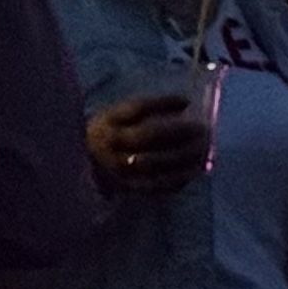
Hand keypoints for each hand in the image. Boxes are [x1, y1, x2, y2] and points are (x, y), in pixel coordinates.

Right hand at [85, 94, 206, 194]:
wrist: (83, 163)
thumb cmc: (111, 132)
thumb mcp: (118, 115)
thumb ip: (146, 109)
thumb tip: (186, 104)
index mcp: (109, 121)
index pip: (137, 109)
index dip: (163, 104)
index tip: (186, 101)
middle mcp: (112, 144)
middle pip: (148, 135)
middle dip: (178, 130)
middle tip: (201, 127)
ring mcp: (118, 168)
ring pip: (154, 162)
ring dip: (183, 155)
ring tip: (204, 148)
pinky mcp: (127, 187)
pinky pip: (155, 185)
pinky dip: (177, 178)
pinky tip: (195, 170)